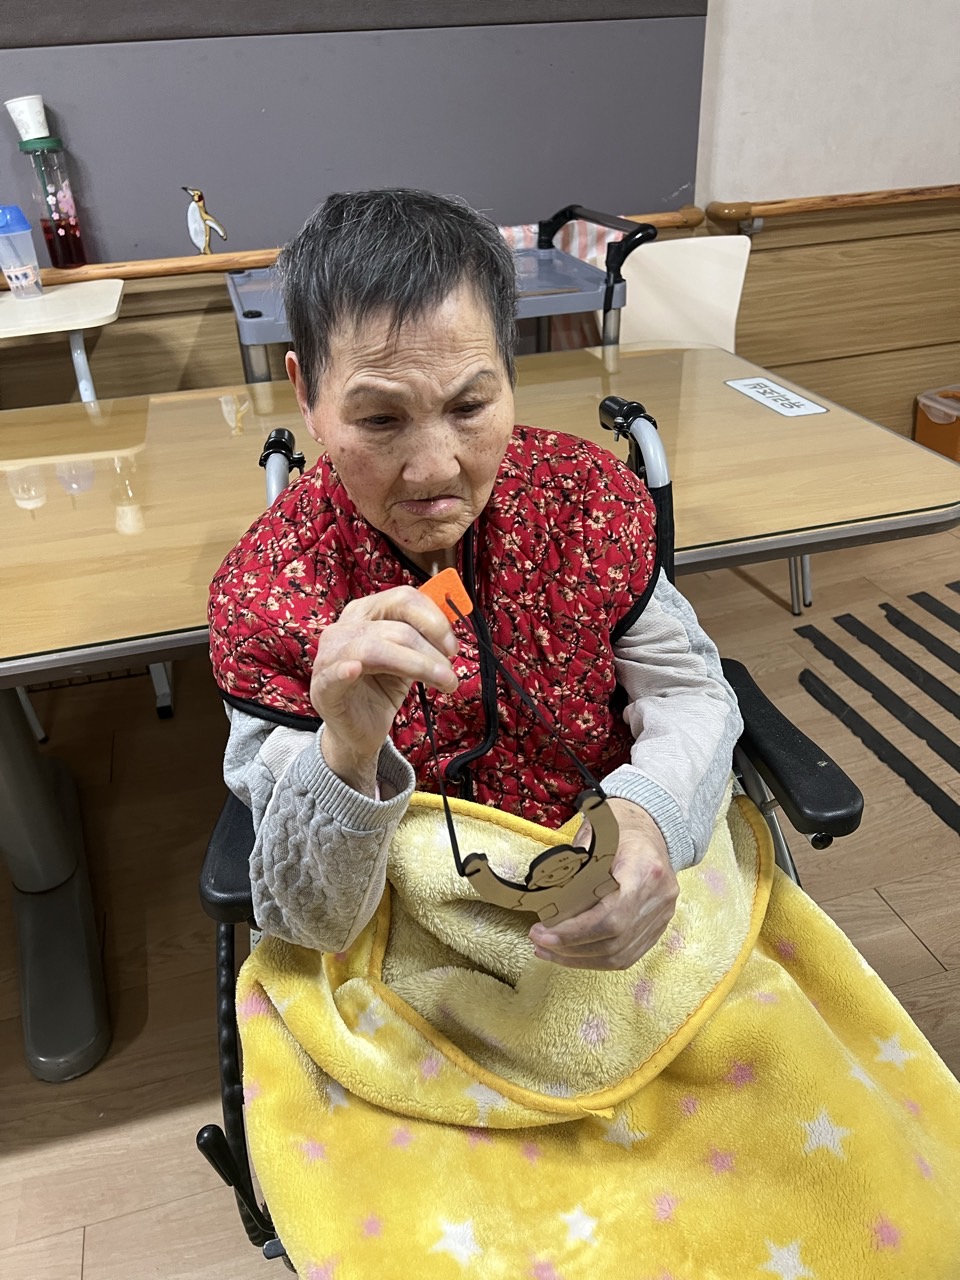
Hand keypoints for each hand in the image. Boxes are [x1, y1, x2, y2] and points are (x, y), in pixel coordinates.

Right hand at [310, 586, 458, 791]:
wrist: (360, 730)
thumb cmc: (381, 689)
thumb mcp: (408, 659)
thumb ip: (422, 639)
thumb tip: (451, 626)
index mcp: (365, 613)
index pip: (402, 599)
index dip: (434, 620)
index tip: (452, 646)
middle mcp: (345, 628)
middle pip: (396, 627)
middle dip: (431, 649)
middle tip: (450, 672)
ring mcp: (330, 656)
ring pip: (378, 649)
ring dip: (418, 665)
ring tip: (441, 682)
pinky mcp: (323, 687)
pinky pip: (334, 673)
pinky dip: (345, 670)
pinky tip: (356, 670)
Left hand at [528, 799, 677, 969]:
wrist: (654, 827)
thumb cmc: (621, 826)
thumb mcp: (595, 834)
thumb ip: (575, 864)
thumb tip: (546, 897)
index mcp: (645, 870)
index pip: (610, 917)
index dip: (574, 932)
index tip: (543, 932)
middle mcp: (659, 898)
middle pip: (613, 940)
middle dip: (570, 947)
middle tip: (538, 940)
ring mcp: (662, 915)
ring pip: (619, 955)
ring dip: (579, 958)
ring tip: (548, 950)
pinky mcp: (658, 927)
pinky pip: (627, 955)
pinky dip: (596, 959)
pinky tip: (572, 954)